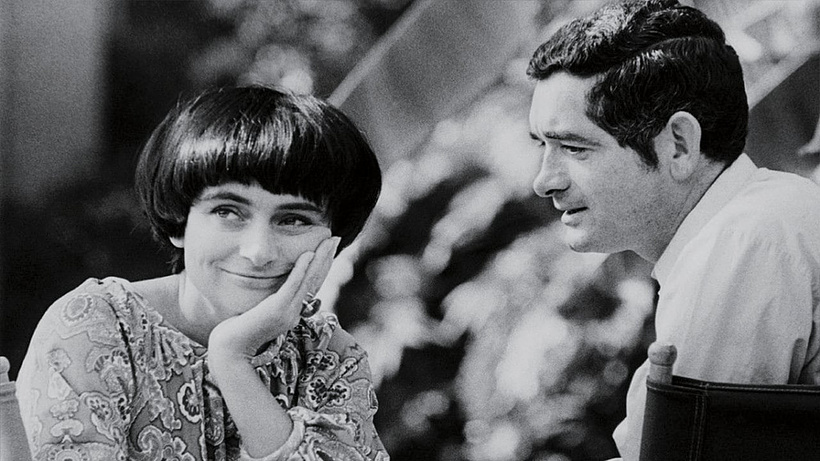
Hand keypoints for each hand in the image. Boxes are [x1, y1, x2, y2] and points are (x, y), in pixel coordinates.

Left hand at [208, 236, 340, 359]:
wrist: (231, 351)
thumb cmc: (239, 331)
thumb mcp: (260, 312)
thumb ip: (270, 301)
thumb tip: (274, 286)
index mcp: (293, 312)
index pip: (312, 285)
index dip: (321, 266)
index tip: (327, 248)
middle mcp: (295, 312)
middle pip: (316, 281)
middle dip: (326, 258)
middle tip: (334, 239)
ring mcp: (288, 312)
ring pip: (309, 281)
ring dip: (320, 259)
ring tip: (328, 242)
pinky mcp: (277, 310)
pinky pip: (292, 286)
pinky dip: (301, 270)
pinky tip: (307, 254)